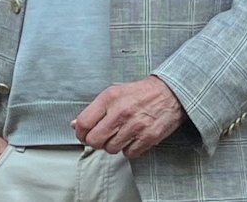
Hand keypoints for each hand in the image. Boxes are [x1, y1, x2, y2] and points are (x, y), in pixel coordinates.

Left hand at [72, 76, 186, 157]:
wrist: (170, 93)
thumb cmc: (140, 93)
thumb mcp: (113, 93)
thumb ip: (95, 110)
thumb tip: (76, 125)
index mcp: (109, 98)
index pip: (84, 123)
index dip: (80, 133)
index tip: (84, 135)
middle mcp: (121, 112)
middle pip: (95, 140)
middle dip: (95, 142)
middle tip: (101, 138)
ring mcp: (135, 126)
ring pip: (111, 149)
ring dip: (113, 146)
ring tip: (120, 135)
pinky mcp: (148, 137)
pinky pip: (129, 154)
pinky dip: (129, 149)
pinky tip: (132, 139)